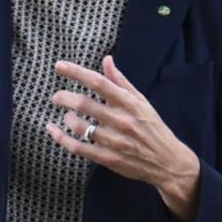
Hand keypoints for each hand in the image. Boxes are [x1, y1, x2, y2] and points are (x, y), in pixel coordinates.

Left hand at [48, 55, 200, 221]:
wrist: (168, 162)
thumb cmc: (153, 128)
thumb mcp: (141, 101)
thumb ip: (121, 81)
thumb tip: (106, 59)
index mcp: (130, 103)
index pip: (99, 83)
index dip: (77, 73)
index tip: (59, 66)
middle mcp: (121, 120)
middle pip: (84, 104)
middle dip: (64, 97)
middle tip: (57, 97)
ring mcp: (114, 141)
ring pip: (79, 126)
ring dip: (67, 118)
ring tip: (66, 116)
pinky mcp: (108, 158)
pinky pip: (78, 148)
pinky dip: (61, 139)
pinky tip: (53, 131)